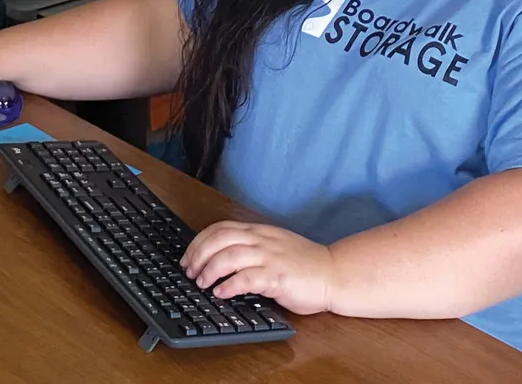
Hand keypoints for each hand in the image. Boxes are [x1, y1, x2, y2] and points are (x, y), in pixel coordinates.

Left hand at [179, 221, 334, 315]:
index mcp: (258, 232)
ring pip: (228, 256)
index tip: (187, 257)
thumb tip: (219, 258)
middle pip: (219, 239)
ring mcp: (269, 257)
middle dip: (198, 255)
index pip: (220, 228)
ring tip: (202, 283)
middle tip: (189, 272)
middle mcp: (261, 240)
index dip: (198, 242)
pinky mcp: (277, 276)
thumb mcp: (274, 247)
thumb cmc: (304, 264)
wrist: (333, 273)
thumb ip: (251, 247)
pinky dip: (229, 285)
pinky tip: (221, 293)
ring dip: (209, 270)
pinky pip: (246, 278)